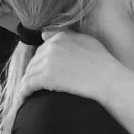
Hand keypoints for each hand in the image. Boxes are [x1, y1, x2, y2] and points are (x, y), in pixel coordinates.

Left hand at [18, 30, 133, 105]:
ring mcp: (49, 61)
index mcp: (62, 36)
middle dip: (32, 73)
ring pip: (29, 73)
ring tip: (25, 95)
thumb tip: (44, 33)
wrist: (110, 81)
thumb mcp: (89, 42)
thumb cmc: (104, 64)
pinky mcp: (47, 77)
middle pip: (34, 61)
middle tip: (31, 86)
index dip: (40, 62)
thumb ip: (68, 35)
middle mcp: (53, 46)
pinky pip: (28, 85)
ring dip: (26, 84)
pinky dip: (22, 93)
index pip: (42, 49)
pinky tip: (22, 101)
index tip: (40, 73)